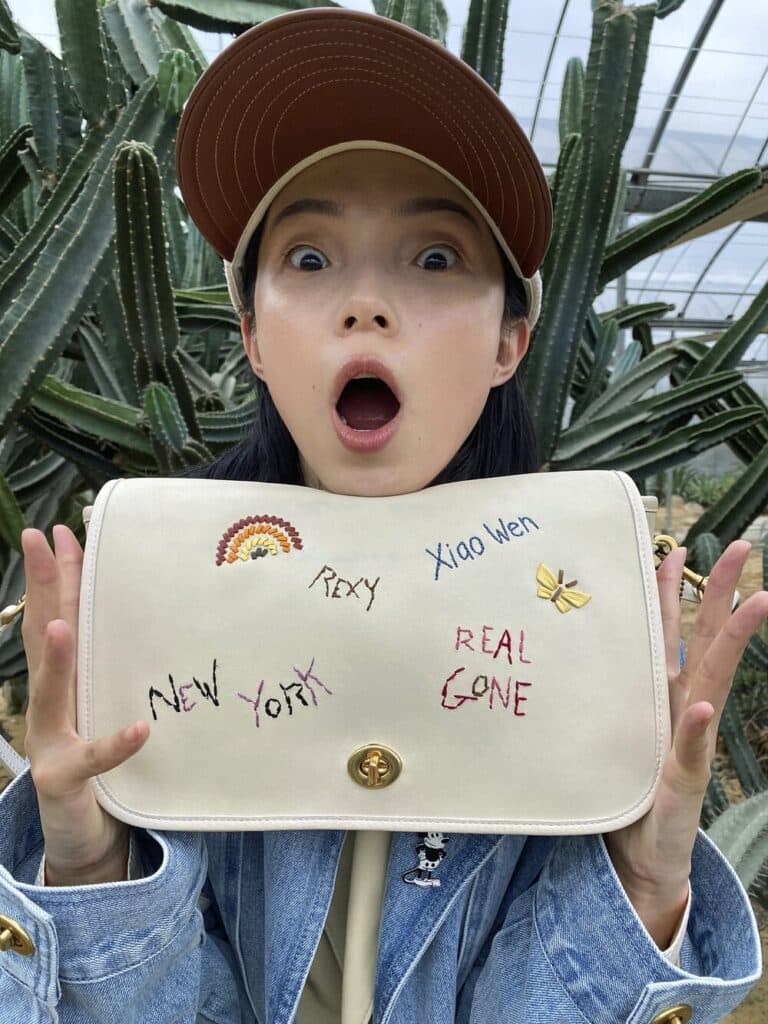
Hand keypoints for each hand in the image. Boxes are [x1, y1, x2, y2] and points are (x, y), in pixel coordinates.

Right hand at [20, 524, 149, 885]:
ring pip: (53, 694)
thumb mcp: (102, 704)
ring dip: (57, 659)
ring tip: (63, 624)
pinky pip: (92, 761)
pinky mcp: (66, 780)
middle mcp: (49, 704)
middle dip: (43, 588)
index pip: (56, 615)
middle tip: (39, 540)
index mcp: (63, 681)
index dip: (56, 574)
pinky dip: (116, 746)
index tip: (59, 530)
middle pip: (44, 636)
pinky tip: (140, 730)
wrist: (86, 834)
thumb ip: (111, 665)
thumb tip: (140, 619)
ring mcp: (51, 741)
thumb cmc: (97, 761)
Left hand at [604, 540, 767, 946]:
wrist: (640, 857)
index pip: (669, 630)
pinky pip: (689, 747)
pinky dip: (694, 725)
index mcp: (660, 692)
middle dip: (721, 592)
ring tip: (755, 602)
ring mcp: (687, 740)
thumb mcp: (609, 728)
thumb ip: (604, 691)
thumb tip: (573, 649)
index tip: (674, 546)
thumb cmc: (623, 789)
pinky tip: (702, 704)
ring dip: (731, 640)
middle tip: (739, 547)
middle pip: (704, 638)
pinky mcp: (681, 777)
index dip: (671, 589)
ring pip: (711, 679)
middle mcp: (680, 706)